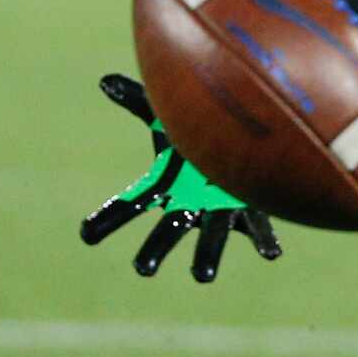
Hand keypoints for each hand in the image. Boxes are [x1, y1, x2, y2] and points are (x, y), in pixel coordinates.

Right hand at [80, 74, 281, 281]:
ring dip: (206, 256)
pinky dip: (264, 241)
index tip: (85, 235)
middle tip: (143, 269)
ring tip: (201, 276)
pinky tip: (272, 254)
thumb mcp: (164, 116)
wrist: (240, 145)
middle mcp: (190, 206)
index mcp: (165, 188)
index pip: (129, 205)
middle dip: (155, 249)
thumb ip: (137, 100)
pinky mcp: (250, 210)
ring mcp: (220, 212)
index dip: (108, 220)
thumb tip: (103, 80)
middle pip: (168, 231)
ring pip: (211, 237)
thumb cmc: (199, 134)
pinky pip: (258, 228)